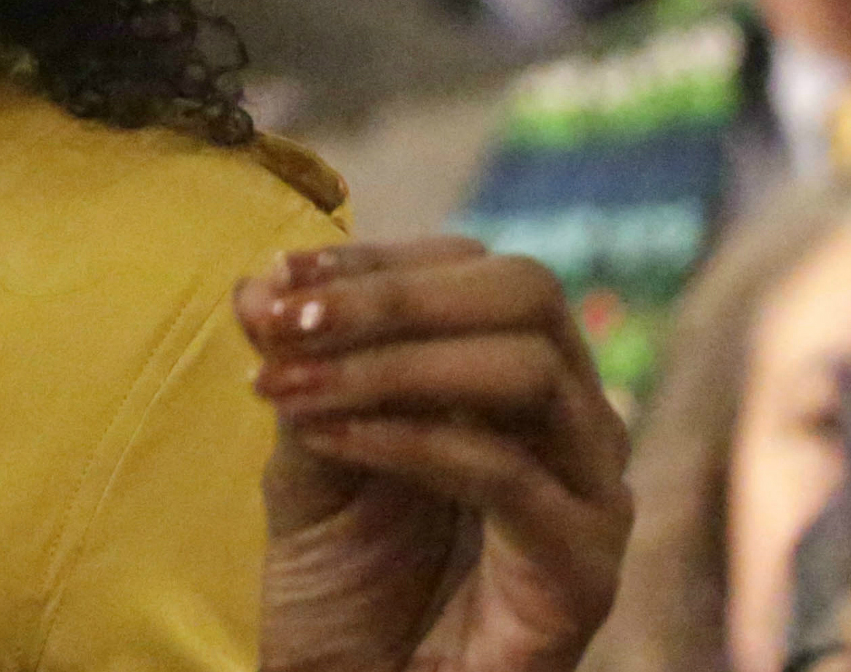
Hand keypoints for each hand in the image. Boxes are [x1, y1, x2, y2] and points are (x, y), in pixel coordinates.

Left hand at [242, 237, 631, 671]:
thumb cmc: (346, 588)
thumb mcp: (306, 461)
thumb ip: (299, 371)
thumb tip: (259, 280)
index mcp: (516, 376)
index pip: (472, 271)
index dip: (374, 262)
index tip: (279, 277)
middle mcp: (573, 419)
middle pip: (526, 295)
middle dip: (394, 294)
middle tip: (290, 318)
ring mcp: (590, 491)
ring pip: (526, 371)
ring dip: (393, 364)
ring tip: (292, 385)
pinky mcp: (584, 567)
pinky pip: (507, 472)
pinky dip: (408, 440)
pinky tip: (328, 438)